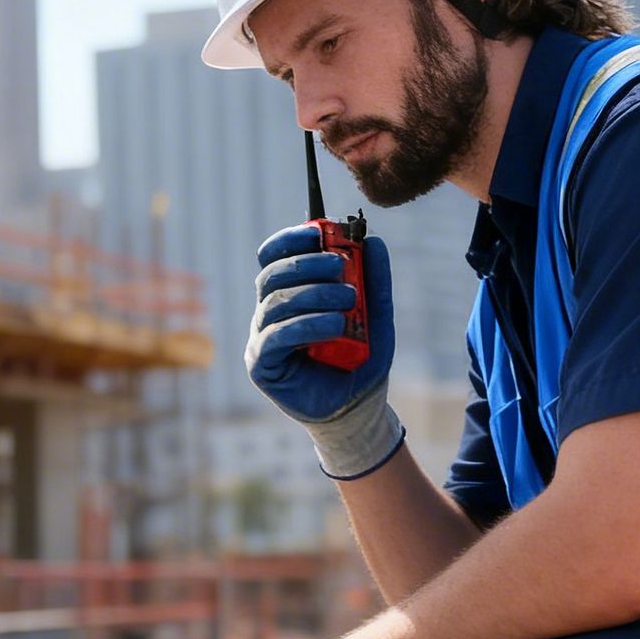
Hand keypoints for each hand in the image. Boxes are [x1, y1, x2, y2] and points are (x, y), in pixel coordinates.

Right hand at [245, 223, 402, 478]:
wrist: (359, 408)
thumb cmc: (362, 360)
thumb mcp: (377, 317)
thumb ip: (375, 282)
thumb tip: (374, 242)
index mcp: (289, 293)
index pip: (275, 256)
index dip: (291, 239)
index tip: (318, 230)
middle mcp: (270, 312)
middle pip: (273, 274)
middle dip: (307, 264)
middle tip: (341, 266)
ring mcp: (262, 337)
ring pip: (276, 303)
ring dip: (313, 295)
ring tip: (349, 300)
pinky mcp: (262, 365)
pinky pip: (276, 336)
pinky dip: (306, 325)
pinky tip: (335, 326)